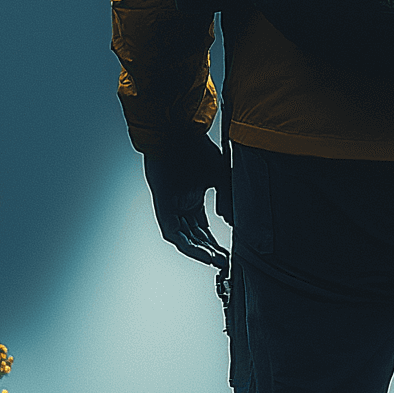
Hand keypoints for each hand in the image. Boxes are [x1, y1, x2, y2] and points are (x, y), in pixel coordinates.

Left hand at [143, 131, 231, 276]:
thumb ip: (228, 196)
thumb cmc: (195, 147)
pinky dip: (182, 240)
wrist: (177, 130)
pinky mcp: (161, 203)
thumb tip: (232, 221)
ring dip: (197, 250)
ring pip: (181, 238)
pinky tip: (194, 248)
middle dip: (209, 252)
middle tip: (224, 262)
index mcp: (191, 200)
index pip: (203, 230)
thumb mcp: (220, 175)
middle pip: (194, 238)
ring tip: (213, 260)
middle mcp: (179, 206)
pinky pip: (169, 229)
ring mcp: (169, 206)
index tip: (229, 254)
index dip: (215, 244)